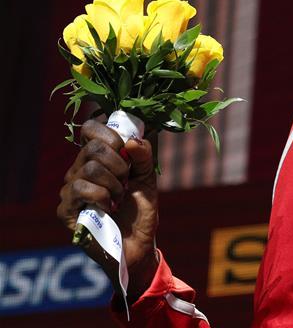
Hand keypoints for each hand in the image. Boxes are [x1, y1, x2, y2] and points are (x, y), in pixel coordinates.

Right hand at [56, 119, 159, 297]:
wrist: (138, 243)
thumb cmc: (140, 209)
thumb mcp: (148, 177)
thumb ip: (143, 155)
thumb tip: (132, 140)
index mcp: (97, 158)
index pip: (90, 129)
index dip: (110, 135)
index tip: (127, 151)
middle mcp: (79, 170)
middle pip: (92, 148)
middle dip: (119, 163)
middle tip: (127, 180)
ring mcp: (70, 189)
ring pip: (88, 169)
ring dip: (113, 183)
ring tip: (119, 197)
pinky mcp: (65, 210)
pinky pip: (79, 188)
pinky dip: (102, 196)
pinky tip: (109, 207)